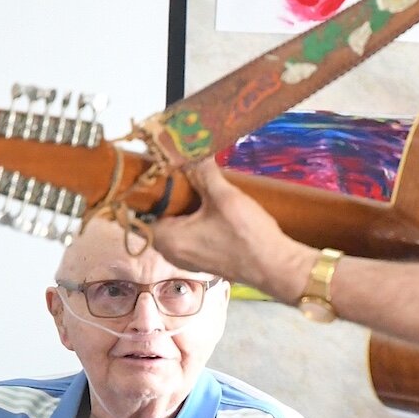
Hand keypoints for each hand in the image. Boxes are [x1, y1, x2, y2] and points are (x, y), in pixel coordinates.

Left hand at [150, 160, 314, 304]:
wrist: (275, 267)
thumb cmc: (245, 235)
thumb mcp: (224, 197)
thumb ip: (204, 172)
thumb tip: (191, 151)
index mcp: (167, 239)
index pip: (143, 209)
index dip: (152, 187)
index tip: (162, 168)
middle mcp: (170, 253)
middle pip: (160, 215)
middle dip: (172, 194)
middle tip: (184, 171)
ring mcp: (186, 259)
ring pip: (176, 224)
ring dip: (186, 206)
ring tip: (200, 184)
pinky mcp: (202, 260)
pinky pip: (189, 234)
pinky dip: (196, 220)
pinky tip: (211, 206)